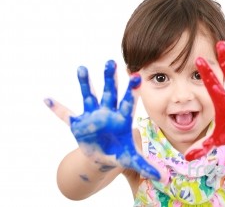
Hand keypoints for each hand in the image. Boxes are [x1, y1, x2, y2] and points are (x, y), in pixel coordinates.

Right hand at [44, 60, 160, 180]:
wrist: (103, 156)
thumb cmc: (119, 152)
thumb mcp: (130, 159)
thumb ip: (145, 165)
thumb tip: (161, 177)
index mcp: (122, 119)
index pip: (128, 103)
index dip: (131, 91)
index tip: (136, 76)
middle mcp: (108, 112)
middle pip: (110, 93)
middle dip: (110, 78)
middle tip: (111, 62)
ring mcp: (92, 116)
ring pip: (89, 96)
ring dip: (85, 83)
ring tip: (81, 68)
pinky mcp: (78, 123)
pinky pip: (66, 115)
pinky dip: (57, 108)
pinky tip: (47, 99)